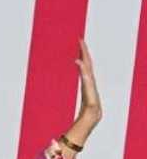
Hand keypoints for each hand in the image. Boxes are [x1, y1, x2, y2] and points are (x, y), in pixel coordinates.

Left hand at [61, 39, 101, 153]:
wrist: (91, 119)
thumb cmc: (85, 111)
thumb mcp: (78, 98)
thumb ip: (72, 96)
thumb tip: (67, 92)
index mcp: (86, 80)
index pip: (84, 63)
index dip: (83, 53)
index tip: (79, 42)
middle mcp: (89, 81)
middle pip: (87, 63)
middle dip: (84, 51)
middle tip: (80, 39)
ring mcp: (91, 85)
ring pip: (88, 68)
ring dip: (84, 57)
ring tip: (81, 46)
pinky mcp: (90, 91)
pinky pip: (86, 78)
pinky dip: (82, 70)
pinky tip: (77, 62)